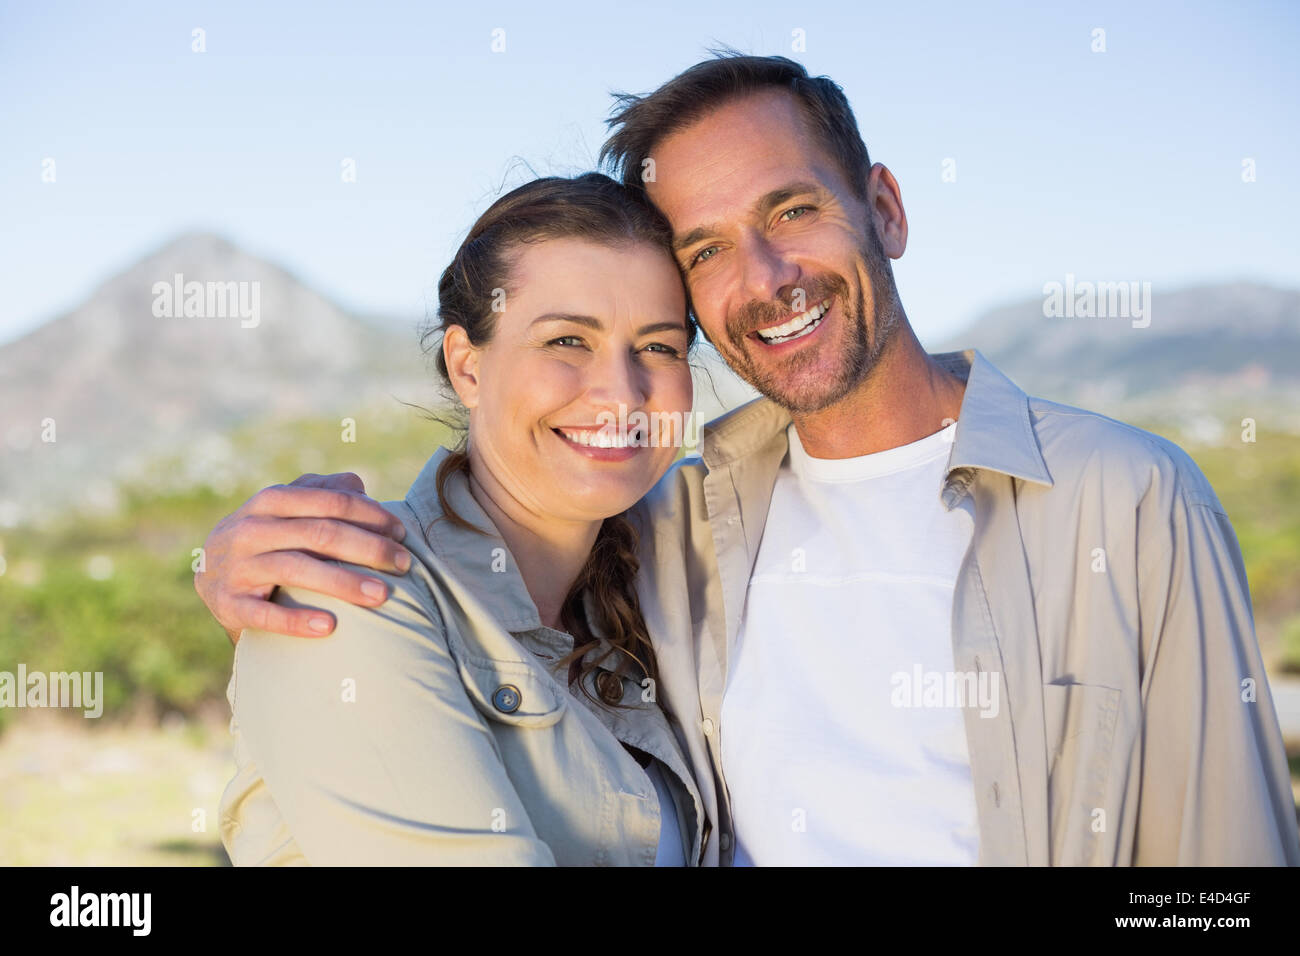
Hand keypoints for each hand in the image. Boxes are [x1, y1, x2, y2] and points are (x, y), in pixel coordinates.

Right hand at [194, 472, 411, 643]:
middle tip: (404, 564)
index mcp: (270, 501)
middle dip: (368, 548)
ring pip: (296, 569)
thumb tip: (358, 486)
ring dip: (343, 582)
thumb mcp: (287, 510)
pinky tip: (330, 627)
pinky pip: (264, 614)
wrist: (208, 576)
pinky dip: (296, 620)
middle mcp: (249, 529)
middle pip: (319, 534)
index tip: (402, 533)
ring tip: (381, 596)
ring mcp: (234, 567)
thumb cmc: (267, 539)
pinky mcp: (227, 604)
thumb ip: (322, 493)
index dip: (371, 515)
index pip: (330, 502)